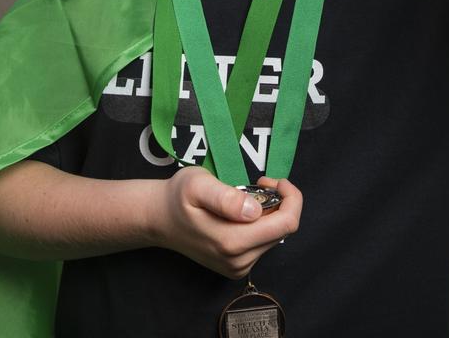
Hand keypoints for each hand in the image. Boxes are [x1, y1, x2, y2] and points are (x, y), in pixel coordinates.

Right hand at [149, 167, 301, 278]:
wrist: (158, 218)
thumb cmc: (178, 196)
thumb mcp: (197, 185)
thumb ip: (226, 198)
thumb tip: (254, 211)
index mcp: (232, 242)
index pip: (287, 224)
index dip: (290, 197)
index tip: (271, 180)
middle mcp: (239, 261)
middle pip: (283, 230)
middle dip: (279, 202)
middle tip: (257, 183)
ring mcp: (238, 267)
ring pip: (275, 236)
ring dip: (270, 213)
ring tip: (246, 197)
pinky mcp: (236, 267)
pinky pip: (263, 243)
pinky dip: (261, 224)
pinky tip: (242, 213)